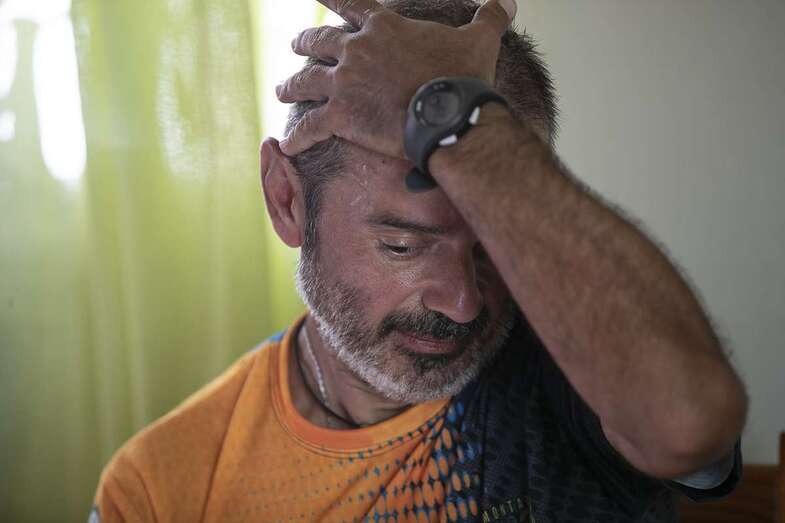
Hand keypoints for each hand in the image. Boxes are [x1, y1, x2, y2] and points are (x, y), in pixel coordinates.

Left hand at [277, 0, 516, 158]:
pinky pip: (310, 128)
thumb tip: (509, 0)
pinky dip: (298, 137)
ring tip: (281, 90)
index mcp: (383, 27)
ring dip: (291, 85)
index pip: (351, 2)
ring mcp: (345, 83)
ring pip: (306, 80)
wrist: (449, 114)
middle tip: (296, 44)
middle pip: (319, 40)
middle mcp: (356, 50)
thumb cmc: (462, 78)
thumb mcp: (480, 39)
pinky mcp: (340, 116)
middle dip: (305, 42)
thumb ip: (490, 16)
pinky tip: (286, 144)